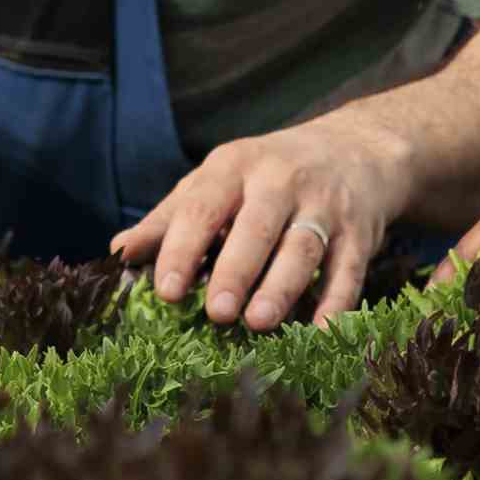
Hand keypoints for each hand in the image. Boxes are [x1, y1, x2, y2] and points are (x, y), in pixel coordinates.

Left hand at [114, 111, 419, 328]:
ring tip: (258, 323)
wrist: (356, 149)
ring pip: (303, 248)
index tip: (166, 292)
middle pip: (258, 226)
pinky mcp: (360, 231)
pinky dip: (336, 301)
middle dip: (236, 270)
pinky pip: (348, 269)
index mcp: (235, 166)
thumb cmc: (267, 175)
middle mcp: (281, 180)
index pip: (202, 207)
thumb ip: (170, 218)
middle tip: (217, 313)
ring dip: (282, 287)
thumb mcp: (217, 181)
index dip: (182, 250)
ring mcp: (325, 205)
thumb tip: (118, 253)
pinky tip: (319, 331)